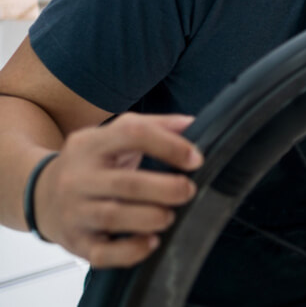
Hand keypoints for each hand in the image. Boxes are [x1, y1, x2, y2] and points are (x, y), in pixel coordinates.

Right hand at [35, 113, 202, 267]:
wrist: (39, 195)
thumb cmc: (91, 163)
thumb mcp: (113, 135)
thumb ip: (154, 126)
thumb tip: (193, 124)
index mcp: (91, 144)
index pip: (132, 135)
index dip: (169, 146)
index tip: (196, 159)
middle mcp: (78, 177)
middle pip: (126, 183)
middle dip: (166, 188)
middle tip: (188, 191)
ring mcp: (74, 211)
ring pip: (113, 217)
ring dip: (151, 218)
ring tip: (170, 215)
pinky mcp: (75, 242)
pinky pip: (102, 253)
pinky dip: (131, 251)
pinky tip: (151, 242)